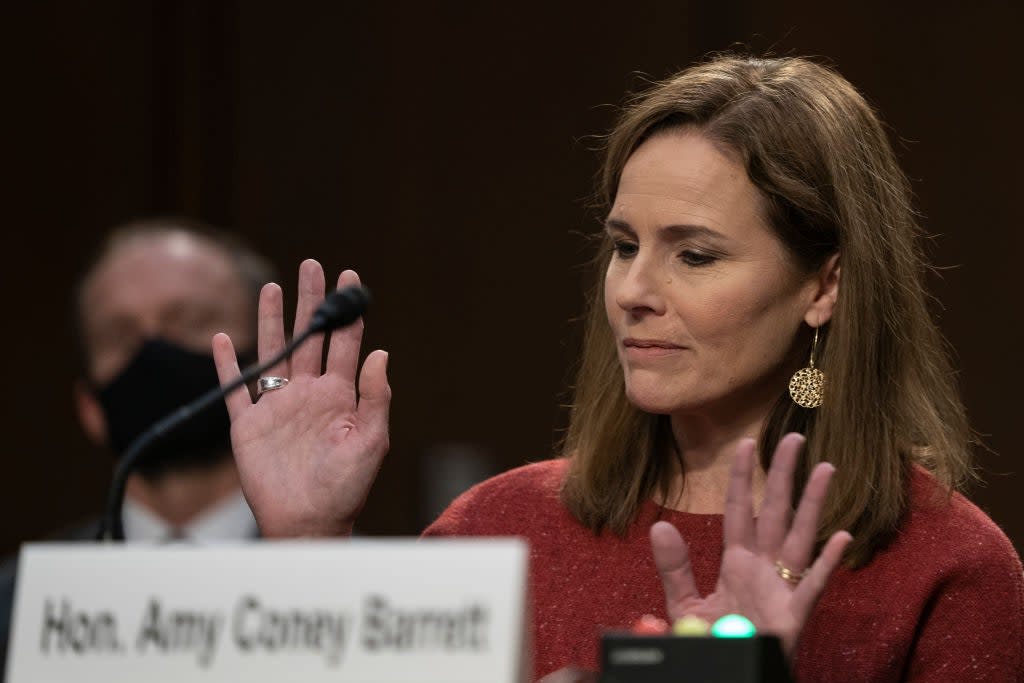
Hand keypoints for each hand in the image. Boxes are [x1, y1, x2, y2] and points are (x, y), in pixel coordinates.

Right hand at [212, 259, 390, 536]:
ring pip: (273, 352)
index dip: (346, 312)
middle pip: (307, 337)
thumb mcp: (371, 441)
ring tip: (272, 287)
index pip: (343, 343)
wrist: (309, 522)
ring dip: (271, 320)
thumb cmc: (346, 487)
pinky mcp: (249, 425)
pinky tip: (223, 339)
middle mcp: (308, 394)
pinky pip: (235, 389)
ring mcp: (277, 407)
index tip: (350, 280)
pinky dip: (227, 364)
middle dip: (309, 302)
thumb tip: (381, 352)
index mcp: (339, 396)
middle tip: (311, 266)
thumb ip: (375, 397)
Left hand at [650, 433, 850, 656]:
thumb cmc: (712, 643)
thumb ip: (675, 569)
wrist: (725, 675)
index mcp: (736, 564)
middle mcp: (762, 569)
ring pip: (800, 538)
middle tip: (795, 437)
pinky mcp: (793, 617)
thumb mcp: (684, 607)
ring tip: (826, 468)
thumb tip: (660, 526)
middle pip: (776, 513)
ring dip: (814, 504)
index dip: (743, 478)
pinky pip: (812, 586)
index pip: (740, 510)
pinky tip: (841, 537)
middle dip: (784, 475)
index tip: (746, 443)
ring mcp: (782, 590)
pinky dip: (827, 563)